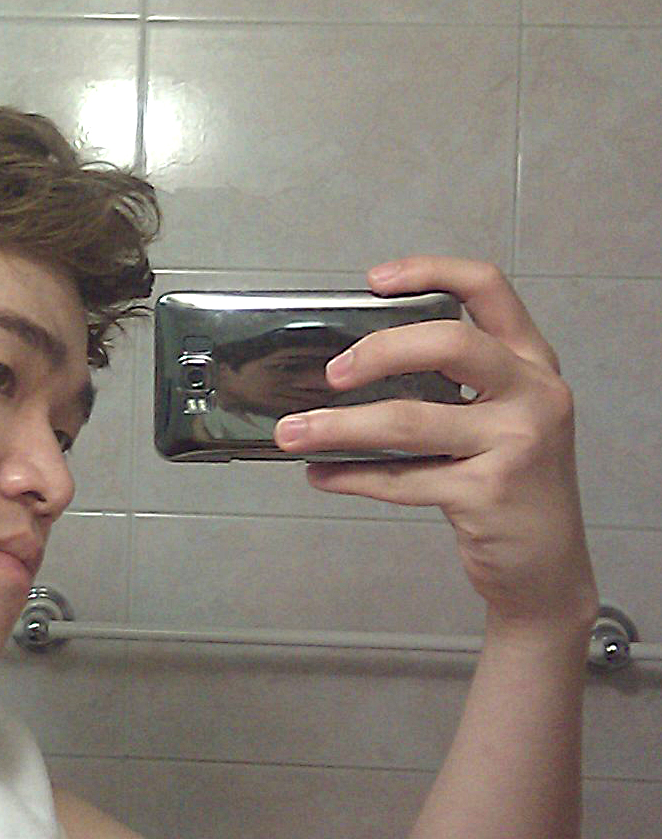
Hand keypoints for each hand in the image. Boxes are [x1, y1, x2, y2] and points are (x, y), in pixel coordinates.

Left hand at [274, 256, 597, 628]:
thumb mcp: (500, 419)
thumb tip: (353, 367)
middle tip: (331, 373)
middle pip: (449, 343)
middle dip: (378, 351)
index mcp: (531, 363)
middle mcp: (533, 394)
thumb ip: (452, 385)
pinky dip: (351, 476)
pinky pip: (400, 478)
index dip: (430, 272)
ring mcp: (517, 443)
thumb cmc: (510, 484)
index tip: (374, 280)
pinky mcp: (489, 493)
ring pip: (409, 421)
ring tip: (293, 432)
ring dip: (337, 427)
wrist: (545, 567)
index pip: (489, 289)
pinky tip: (322, 474)